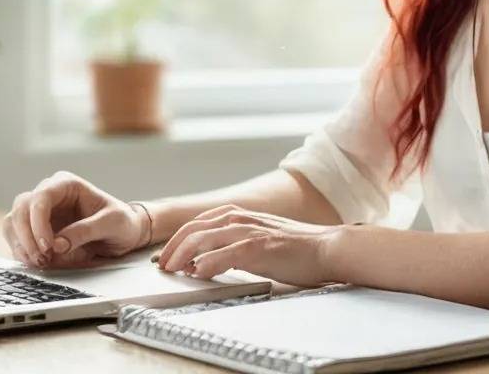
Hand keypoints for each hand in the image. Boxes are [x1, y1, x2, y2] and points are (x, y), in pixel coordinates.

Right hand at [2, 170, 145, 268]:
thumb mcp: (112, 223)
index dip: (38, 222)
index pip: (40, 197)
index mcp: (66, 185)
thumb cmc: (121, 222)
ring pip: (13, 223)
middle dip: (27, 236)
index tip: (48, 246)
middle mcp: (49, 195)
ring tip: (40, 263)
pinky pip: (17, 239)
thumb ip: (86, 231)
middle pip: (21, 209)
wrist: (124, 233)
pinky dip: (22, 252)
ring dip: (21, 245)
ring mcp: (40, 213)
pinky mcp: (36, 230)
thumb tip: (58, 245)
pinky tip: (37, 263)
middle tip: (43, 259)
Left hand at [156, 204, 345, 286]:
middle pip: (193, 229)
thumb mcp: (258, 238)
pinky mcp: (258, 247)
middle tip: (163, 266)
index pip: (196, 223)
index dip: (177, 239)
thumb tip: (203, 262)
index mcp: (238, 215)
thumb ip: (232, 245)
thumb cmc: (294, 247)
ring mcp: (248, 231)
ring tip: (173, 271)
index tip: (166, 256)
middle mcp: (239, 219)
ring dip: (182, 256)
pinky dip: (207, 263)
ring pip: (203, 239)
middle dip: (173, 248)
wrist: (325, 247)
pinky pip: (225, 254)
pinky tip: (198, 273)